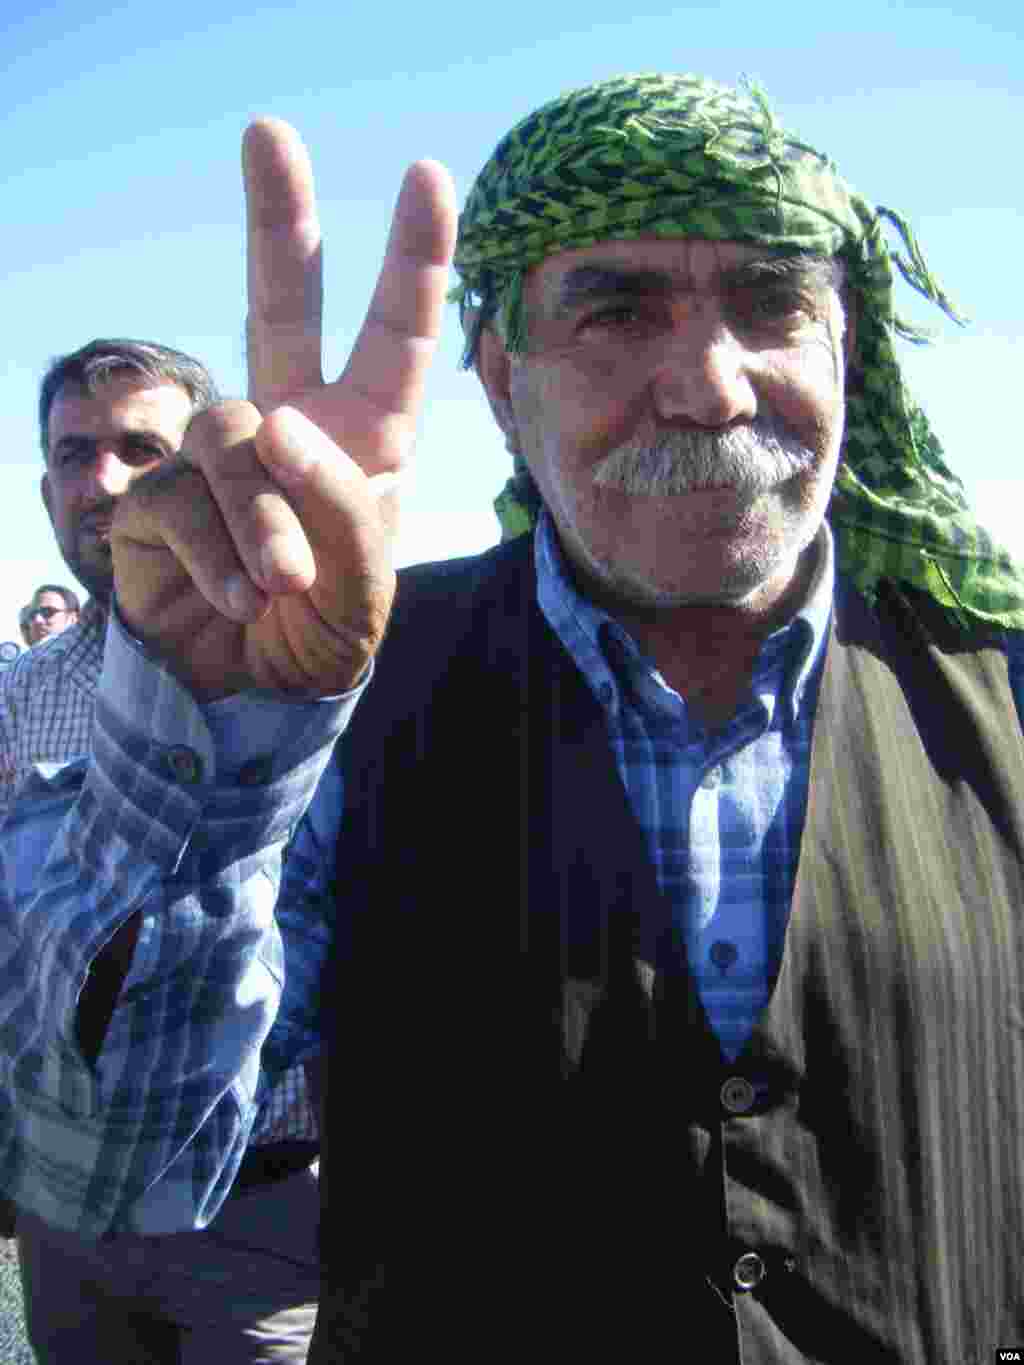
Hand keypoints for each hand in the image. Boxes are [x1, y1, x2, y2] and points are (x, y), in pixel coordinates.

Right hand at [112, 120, 456, 698]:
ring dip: (267, 523)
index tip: (430, 177)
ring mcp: (224, 455)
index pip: (397, 340)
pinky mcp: (163, 490)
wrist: (250, 695)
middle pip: (283, 307)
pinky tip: (238, 596)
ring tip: (282, 586)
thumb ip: (339, 509)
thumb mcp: (364, 587)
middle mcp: (293, 426)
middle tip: (268, 132)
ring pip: (240, 439)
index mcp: (366, 439)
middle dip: (280, 222)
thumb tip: (277, 425)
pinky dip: (220, 555)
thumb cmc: (325, 632)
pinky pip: (189, 498)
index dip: (415, 262)